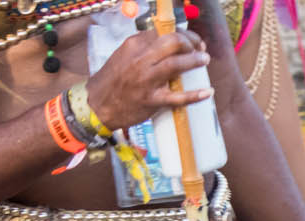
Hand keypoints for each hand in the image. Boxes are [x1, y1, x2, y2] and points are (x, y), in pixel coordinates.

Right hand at [84, 29, 211, 130]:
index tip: (192, 42)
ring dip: (194, 61)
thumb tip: (171, 44)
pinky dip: (195, 95)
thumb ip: (146, 49)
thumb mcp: (126, 56)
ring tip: (204, 60)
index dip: (183, 35)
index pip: (163, 32)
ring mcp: (146, 80)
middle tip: (200, 50)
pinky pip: (177, 97)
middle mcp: (140, 59)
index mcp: (134, 45)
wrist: (97, 104)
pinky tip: (207, 92)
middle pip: (172, 42)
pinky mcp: (151, 100)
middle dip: (191, 43)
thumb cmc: (115, 80)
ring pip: (175, 65)